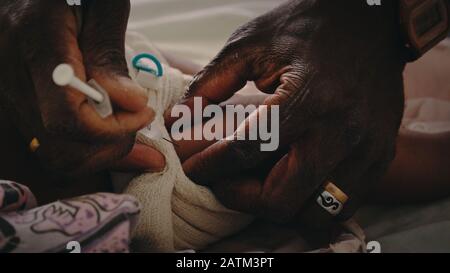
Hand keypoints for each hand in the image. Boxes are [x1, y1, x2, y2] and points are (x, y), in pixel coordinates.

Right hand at [0, 0, 163, 174]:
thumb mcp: (102, 7)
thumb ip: (110, 54)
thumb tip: (130, 102)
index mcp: (37, 45)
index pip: (67, 117)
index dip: (112, 128)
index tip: (143, 111)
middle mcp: (15, 78)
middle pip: (62, 146)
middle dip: (110, 144)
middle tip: (137, 120)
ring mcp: (13, 96)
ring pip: (55, 154)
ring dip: (100, 150)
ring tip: (126, 124)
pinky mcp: (20, 105)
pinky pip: (52, 145)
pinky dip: (87, 146)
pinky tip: (110, 127)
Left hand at [180, 0, 405, 225]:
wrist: (369, 23)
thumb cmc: (306, 29)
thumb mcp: (249, 45)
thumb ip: (208, 85)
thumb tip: (177, 122)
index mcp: (308, 97)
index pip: (247, 151)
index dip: (210, 165)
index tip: (193, 166)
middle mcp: (342, 132)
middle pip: (280, 199)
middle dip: (240, 196)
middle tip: (224, 179)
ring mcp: (366, 150)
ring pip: (313, 214)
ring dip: (277, 206)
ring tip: (259, 182)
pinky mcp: (379, 157)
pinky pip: (342, 206)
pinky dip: (310, 204)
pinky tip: (292, 181)